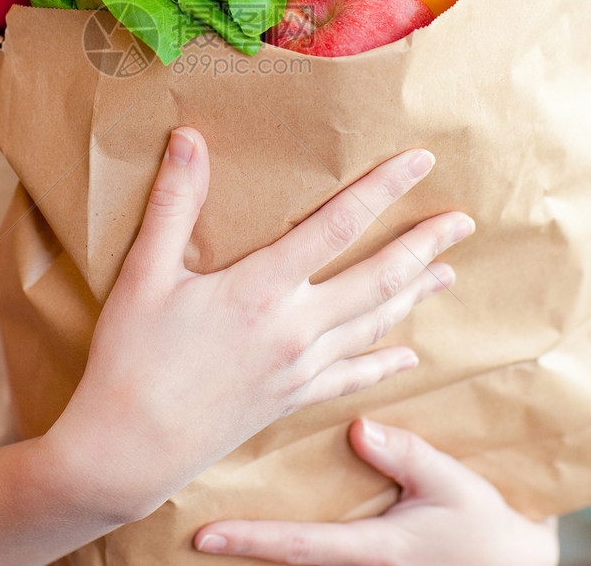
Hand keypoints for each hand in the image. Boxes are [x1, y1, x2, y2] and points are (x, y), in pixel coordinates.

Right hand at [53, 128, 473, 522]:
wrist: (128, 451)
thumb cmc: (131, 358)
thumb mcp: (145, 274)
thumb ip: (174, 204)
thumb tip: (190, 138)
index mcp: (261, 289)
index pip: (337, 225)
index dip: (381, 188)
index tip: (419, 161)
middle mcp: (294, 328)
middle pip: (376, 278)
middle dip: (422, 245)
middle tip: (462, 221)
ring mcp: (298, 369)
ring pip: (374, 325)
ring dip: (414, 295)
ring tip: (448, 273)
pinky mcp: (290, 401)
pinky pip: (352, 378)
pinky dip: (384, 364)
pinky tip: (409, 357)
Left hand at [194, 419, 559, 564]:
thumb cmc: (488, 531)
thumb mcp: (455, 488)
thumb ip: (410, 458)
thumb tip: (358, 428)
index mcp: (373, 550)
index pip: (299, 546)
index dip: (250, 541)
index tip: (203, 537)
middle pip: (287, 557)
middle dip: (240, 543)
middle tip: (186, 524)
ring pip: (302, 557)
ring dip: (263, 543)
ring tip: (217, 516)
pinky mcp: (373, 563)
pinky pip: (322, 552)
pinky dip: (291, 539)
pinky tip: (271, 518)